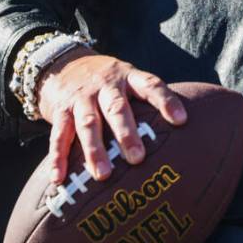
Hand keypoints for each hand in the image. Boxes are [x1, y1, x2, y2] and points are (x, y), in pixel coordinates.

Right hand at [35, 49, 186, 184]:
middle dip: (126, 133)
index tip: (181, 120)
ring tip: (103, 175)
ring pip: (87, 124)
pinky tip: (59, 178)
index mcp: (128, 77)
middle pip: (117, 108)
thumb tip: (184, 128)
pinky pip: (58, 135)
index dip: (166, 101)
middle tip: (138, 158)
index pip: (151, 85)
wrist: (64, 65)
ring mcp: (81, 98)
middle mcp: (105, 85)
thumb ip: (148, 100)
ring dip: (94, 150)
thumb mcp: (130, 79)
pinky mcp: (60, 111)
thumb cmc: (109, 82)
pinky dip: (57, 157)